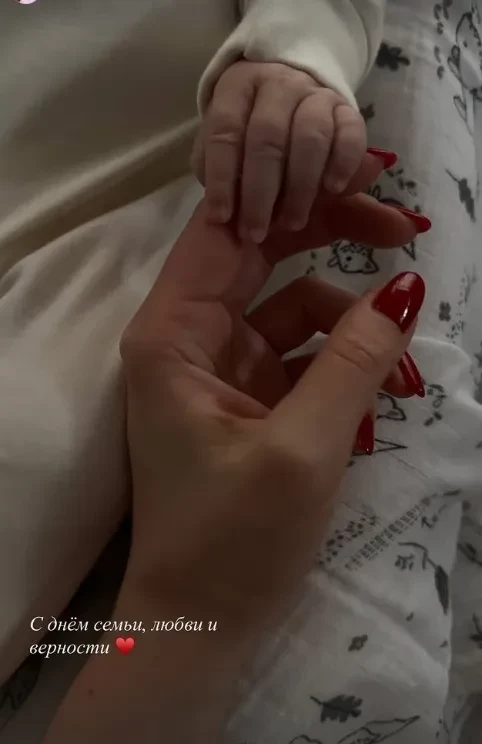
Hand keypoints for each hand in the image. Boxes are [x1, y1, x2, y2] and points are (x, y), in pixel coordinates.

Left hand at [120, 178, 424, 637]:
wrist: (200, 623)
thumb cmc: (234, 540)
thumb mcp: (303, 447)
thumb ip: (355, 361)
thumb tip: (406, 287)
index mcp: (174, 334)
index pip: (231, 228)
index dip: (295, 195)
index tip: (366, 183)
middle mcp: (189, 338)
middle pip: (265, 259)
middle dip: (335, 245)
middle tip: (406, 236)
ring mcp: (221, 370)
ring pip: (293, 314)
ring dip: (351, 331)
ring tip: (402, 372)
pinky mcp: (248, 401)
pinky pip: (301, 360)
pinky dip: (340, 370)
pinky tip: (378, 401)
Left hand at [193, 60, 368, 242]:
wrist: (291, 92)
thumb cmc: (248, 127)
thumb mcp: (225, 140)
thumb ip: (217, 167)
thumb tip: (219, 211)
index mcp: (237, 87)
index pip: (224, 131)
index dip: (221, 179)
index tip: (221, 218)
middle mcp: (277, 84)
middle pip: (267, 138)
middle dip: (259, 193)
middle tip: (256, 232)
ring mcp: (315, 94)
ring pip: (310, 137)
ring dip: (300, 188)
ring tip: (292, 222)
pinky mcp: (347, 108)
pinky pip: (350, 133)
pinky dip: (343, 163)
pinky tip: (333, 190)